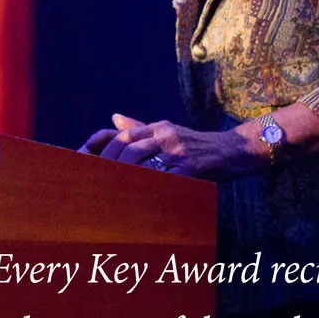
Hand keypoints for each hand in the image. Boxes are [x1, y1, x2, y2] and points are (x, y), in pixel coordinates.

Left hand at [83, 113, 265, 180]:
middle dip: (108, 165)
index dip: (103, 148)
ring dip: (121, 176)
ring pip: (140, 161)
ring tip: (108, 192)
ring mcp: (176, 150)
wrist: (232, 151)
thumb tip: (113, 119)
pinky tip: (135, 199)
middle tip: (95, 183)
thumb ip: (140, 128)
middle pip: (127, 147)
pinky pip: (162, 178)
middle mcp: (165, 135)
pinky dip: (145, 187)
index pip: (123, 135)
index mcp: (158, 127)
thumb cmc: (197, 146)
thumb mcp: (169, 131)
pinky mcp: (188, 166)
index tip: (86, 162)